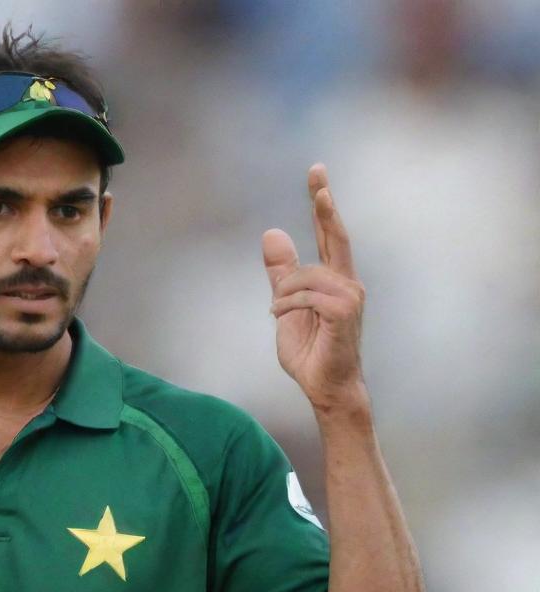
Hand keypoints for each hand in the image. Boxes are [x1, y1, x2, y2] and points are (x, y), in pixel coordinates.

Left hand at [262, 164, 366, 412]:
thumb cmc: (310, 353)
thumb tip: (272, 233)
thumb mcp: (286, 307)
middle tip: (317, 174)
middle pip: (335, 236)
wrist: (325, 387)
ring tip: (277, 312)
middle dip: (324, 204)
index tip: (317, 174)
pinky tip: (279, 316)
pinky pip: (306, 295)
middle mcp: (348, 283)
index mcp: (335, 281)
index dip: (323, 205)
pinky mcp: (344, 312)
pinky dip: (287, 305)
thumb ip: (281, 273)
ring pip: (306, 275)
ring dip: (283, 293)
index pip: (330, 235)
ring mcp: (350, 297)